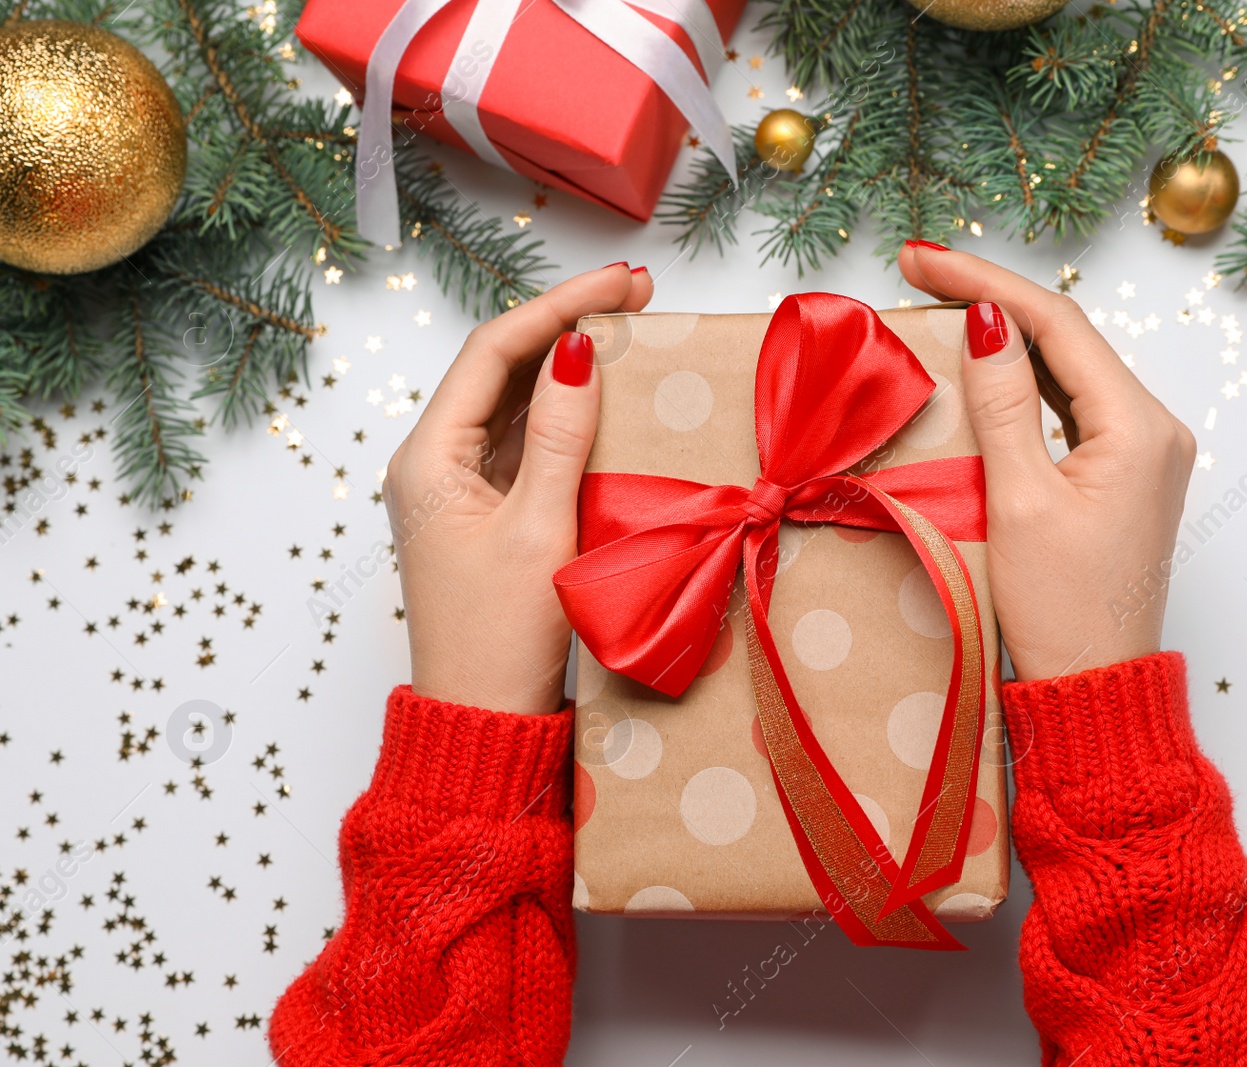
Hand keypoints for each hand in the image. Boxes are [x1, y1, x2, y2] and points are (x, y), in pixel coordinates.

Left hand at [383, 263, 652, 713]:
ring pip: (515, 402)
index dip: (558, 306)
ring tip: (632, 329)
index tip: (620, 281)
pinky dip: (567, 413)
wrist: (483, 721)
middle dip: (566, 324)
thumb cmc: (500, 640)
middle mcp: (434, 463)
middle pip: (500, 367)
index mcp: (428, 459)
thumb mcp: (539, 530)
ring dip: (569, 364)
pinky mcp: (487, 513)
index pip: (493, 353)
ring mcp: (460, 488)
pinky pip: (525, 442)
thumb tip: (578, 351)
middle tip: (636, 293)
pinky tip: (608, 396)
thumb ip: (560, 436)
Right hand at [898, 244, 1194, 679]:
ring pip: (1069, 371)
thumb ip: (1005, 404)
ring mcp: (1143, 453)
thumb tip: (987, 321)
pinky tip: (985, 367)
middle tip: (920, 270)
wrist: (1094, 690)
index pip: (1057, 325)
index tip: (922, 257)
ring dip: (1008, 339)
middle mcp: (1154, 430)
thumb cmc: (1060, 610)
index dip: (985, 282)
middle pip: (1067, 339)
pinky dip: (1026, 383)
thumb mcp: (1020, 500)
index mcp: (1139, 428)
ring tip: (941, 304)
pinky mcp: (1124, 476)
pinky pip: (1073, 409)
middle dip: (993, 301)